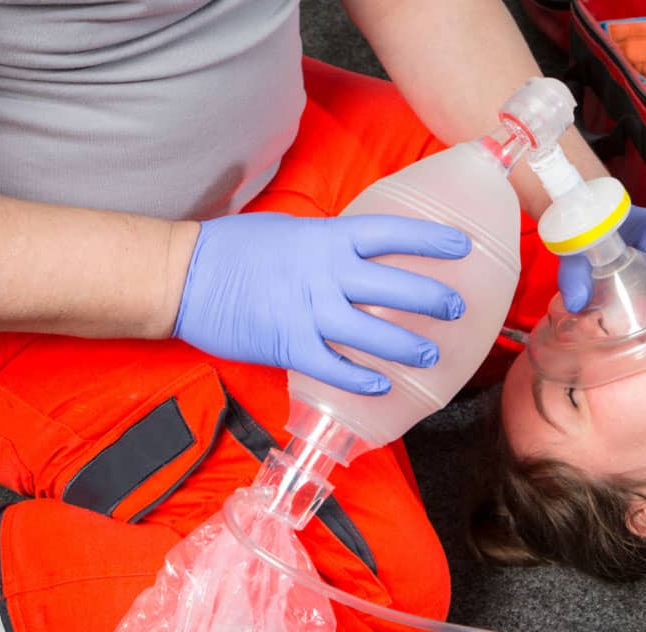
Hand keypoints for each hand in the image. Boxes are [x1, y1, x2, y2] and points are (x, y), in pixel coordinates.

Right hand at [174, 213, 469, 394]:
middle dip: (431, 301)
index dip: (430, 242)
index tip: (462, 248)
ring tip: (431, 357)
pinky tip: (381, 386)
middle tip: (457, 310)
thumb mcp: (291, 230)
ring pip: (371, 333)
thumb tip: (364, 249)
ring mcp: (307, 311)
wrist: (183, 276)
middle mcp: (324, 274)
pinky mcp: (288, 345)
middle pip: (393, 287)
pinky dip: (359, 379)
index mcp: (328, 239)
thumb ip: (330, 242)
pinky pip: (333, 367)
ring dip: (406, 348)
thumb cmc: (236, 248)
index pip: (390, 234)